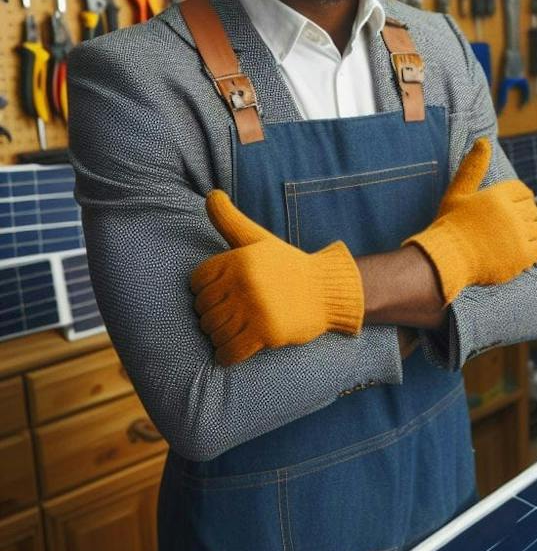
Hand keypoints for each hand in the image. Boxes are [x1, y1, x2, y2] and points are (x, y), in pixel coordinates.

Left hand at [191, 191, 363, 365]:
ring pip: (214, 332)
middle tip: (230, 316)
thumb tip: (211, 194)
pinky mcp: (266, 333)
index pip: (196, 283)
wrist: (326, 291)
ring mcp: (256, 309)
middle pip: (203, 310)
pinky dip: (227, 356)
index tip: (220, 295)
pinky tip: (232, 351)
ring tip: (234, 331)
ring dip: (219, 337)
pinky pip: (230, 352)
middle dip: (212, 317)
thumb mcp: (258, 239)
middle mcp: (245, 283)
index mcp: (239, 259)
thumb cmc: (288, 265)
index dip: (204, 292)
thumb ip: (230, 219)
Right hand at [406, 137, 536, 302]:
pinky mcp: (523, 255)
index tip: (505, 213)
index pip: (523, 191)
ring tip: (512, 241)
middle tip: (505, 230)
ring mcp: (518, 234)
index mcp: (498, 194)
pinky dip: (535, 249)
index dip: (516, 201)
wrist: (445, 259)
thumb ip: (473, 167)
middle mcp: (511, 211)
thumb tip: (483, 141)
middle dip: (522, 218)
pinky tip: (521, 253)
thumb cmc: (449, 225)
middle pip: (531, 209)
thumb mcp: (458, 192)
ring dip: (530, 233)